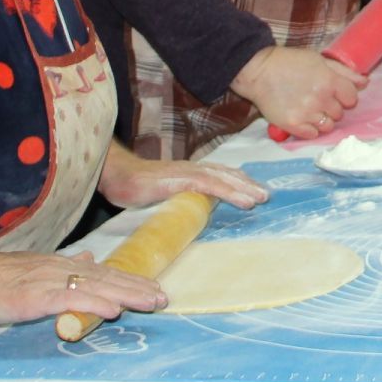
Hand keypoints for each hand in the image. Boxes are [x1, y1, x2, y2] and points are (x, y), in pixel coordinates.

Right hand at [0, 249, 166, 327]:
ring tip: (151, 303)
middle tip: (164, 298)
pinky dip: (96, 304)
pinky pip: (73, 300)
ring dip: (127, 296)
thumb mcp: (37, 266)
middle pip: (109, 278)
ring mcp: (52, 282)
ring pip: (98, 288)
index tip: (154, 287)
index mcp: (63, 264)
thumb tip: (87, 257)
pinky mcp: (39, 297)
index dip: (131, 279)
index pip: (105, 272)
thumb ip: (64, 264)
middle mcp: (63, 269)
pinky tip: (113, 311)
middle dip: (138, 288)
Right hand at [96, 144, 268, 211]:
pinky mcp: (180, 179)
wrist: (115, 176)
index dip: (238, 182)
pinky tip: (244, 200)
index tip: (255, 191)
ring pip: (223, 178)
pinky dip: (230, 192)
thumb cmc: (135, 188)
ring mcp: (187, 172)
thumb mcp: (163, 195)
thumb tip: (192, 213)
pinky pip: (210, 185)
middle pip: (226, 174)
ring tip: (261, 198)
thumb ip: (179, 200)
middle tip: (266, 195)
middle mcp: (192, 169)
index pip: (220, 174)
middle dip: (248, 184)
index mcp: (189, 172)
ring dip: (244, 188)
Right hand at [229, 45, 365, 139]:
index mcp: (329, 81)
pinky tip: (302, 119)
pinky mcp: (293, 125)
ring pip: (328, 127)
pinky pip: (312, 135)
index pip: (352, 98)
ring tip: (310, 110)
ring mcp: (307, 114)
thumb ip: (344, 72)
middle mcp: (321, 99)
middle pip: (340, 113)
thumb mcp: (319, 60)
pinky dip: (310, 130)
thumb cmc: (289, 62)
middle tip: (318, 99)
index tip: (335, 93)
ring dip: (322, 120)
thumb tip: (365, 82)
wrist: (258, 71)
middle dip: (332, 107)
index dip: (345, 96)